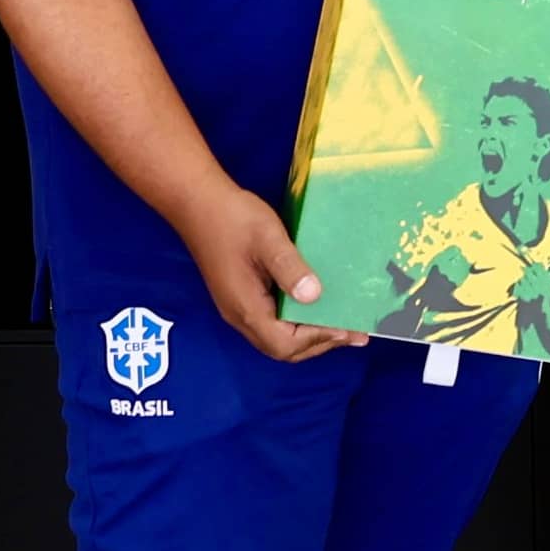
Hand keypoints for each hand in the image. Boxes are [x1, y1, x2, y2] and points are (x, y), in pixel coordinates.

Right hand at [179, 182, 366, 361]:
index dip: (319, 340)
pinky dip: (297, 322)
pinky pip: (271, 321)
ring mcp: (237, 306)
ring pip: (276, 337)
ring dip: (309, 335)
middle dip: (319, 343)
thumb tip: (314, 295)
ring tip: (341, 324)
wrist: (195, 201)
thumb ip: (290, 268)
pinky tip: (314, 306)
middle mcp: (239, 315)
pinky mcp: (240, 295)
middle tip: (354, 333)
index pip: (285, 344)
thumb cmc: (231, 217)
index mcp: (246, 307)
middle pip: (282, 348)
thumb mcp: (267, 239)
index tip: (349, 329)